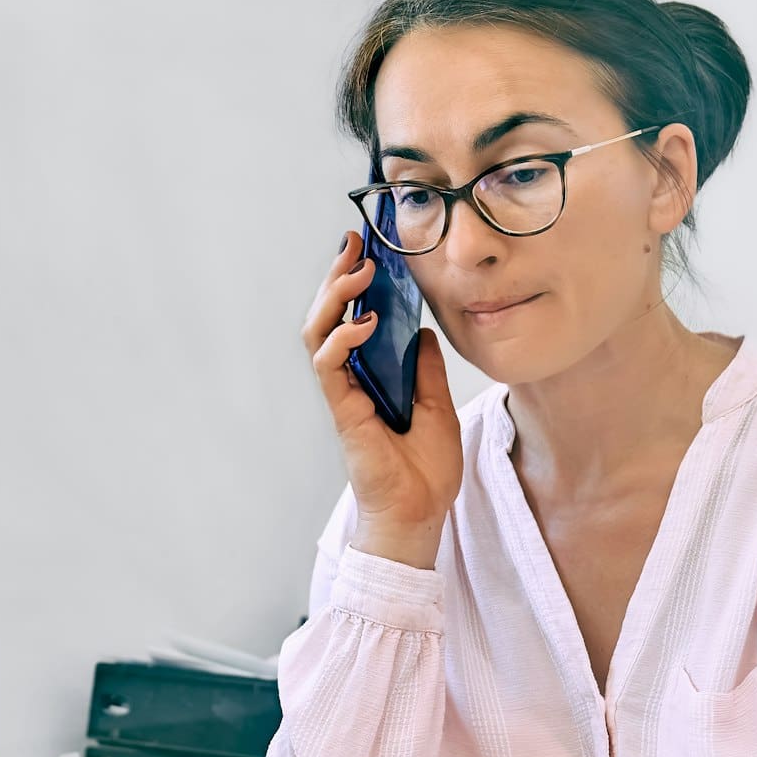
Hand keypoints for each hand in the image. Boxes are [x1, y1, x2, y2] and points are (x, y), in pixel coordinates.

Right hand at [303, 232, 463, 569]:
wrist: (420, 514)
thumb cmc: (425, 470)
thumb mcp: (438, 404)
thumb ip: (425, 368)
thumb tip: (419, 331)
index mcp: (370, 376)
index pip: (351, 318)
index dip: (354, 283)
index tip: (367, 249)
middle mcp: (350, 381)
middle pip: (328, 317)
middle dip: (337, 276)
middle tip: (354, 243)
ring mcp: (343, 395)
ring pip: (318, 334)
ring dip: (334, 298)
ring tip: (358, 272)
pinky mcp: (343, 411)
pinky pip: (328, 368)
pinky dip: (342, 340)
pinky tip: (363, 323)